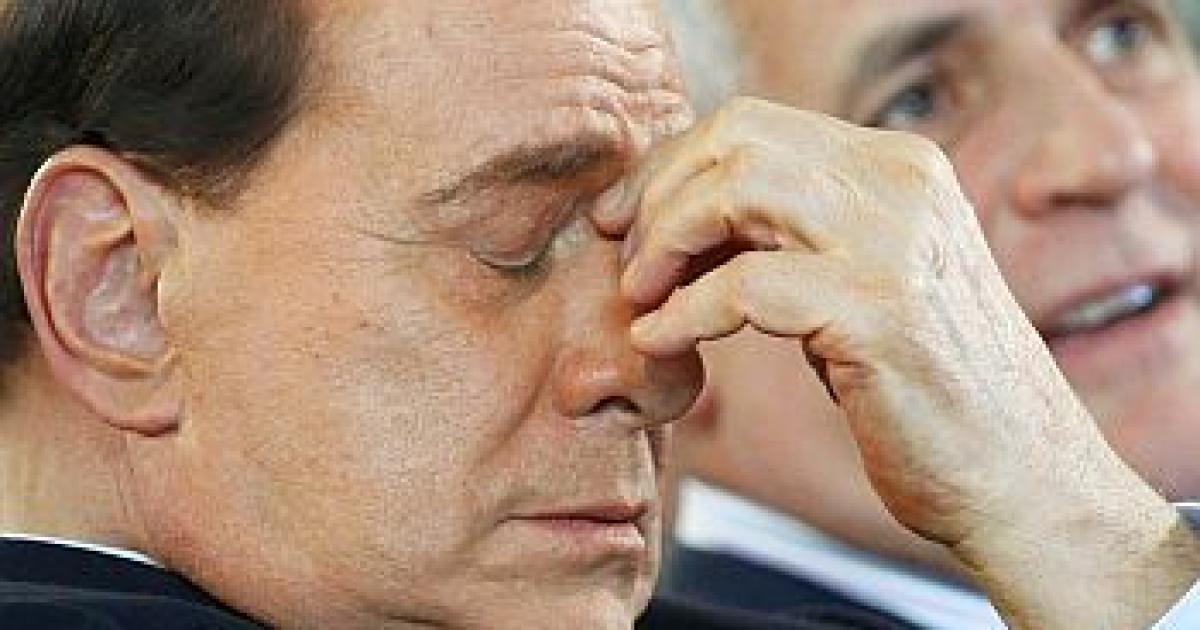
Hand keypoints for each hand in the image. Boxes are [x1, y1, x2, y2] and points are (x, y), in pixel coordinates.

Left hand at [597, 97, 1198, 627]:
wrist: (1020, 480)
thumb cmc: (925, 392)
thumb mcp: (859, 285)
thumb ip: (791, 238)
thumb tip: (683, 219)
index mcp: (899, 167)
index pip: (754, 125)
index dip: (674, 165)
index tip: (628, 216)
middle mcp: (902, 184)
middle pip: (737, 141)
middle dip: (660, 194)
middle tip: (625, 256)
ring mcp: (895, 242)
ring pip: (736, 191)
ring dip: (667, 242)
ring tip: (640, 295)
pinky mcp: (879, 311)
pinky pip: (743, 286)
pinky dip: (684, 312)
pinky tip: (660, 339)